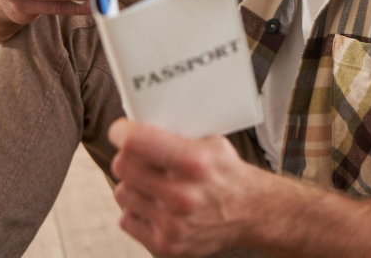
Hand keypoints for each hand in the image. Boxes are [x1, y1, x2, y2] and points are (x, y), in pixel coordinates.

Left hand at [108, 119, 266, 256]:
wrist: (249, 213)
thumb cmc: (227, 174)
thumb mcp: (212, 143)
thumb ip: (178, 136)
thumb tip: (139, 126)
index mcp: (194, 162)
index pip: (136, 142)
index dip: (122, 133)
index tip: (120, 131)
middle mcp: (182, 195)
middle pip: (123, 166)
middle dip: (127, 156)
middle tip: (137, 155)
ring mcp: (172, 224)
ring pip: (122, 193)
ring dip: (133, 185)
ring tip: (151, 183)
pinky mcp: (165, 245)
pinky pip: (126, 220)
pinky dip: (137, 211)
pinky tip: (155, 205)